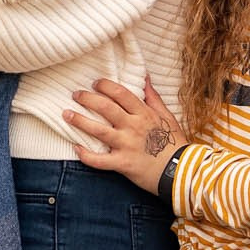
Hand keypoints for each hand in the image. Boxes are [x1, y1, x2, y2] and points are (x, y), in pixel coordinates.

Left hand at [65, 78, 188, 195]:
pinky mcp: (123, 164)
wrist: (182, 172)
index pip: (121, 93)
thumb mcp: (167, 116)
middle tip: (76, 94)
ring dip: (79, 121)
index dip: (105, 86)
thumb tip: (145, 77)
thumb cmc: (175, 144)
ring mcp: (127, 145)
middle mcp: (133, 127)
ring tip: (66, 114)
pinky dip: (86, 155)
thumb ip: (153, 97)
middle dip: (87, 99)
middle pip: (105, 108)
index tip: (95, 83)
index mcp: (144, 114)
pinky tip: (75, 148)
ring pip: (98, 130)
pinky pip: (100, 160)